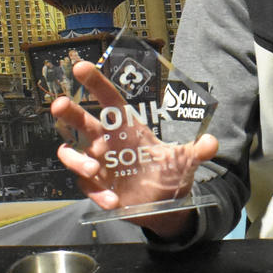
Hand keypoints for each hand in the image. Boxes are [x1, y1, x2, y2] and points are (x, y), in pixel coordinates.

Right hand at [51, 60, 217, 213]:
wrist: (163, 204)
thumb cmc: (169, 173)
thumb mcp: (185, 160)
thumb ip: (197, 151)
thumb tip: (212, 142)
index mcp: (126, 127)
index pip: (108, 100)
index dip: (95, 83)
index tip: (80, 67)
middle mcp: (107, 142)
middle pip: (81, 122)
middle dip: (69, 112)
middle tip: (60, 104)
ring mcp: (99, 164)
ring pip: (73, 155)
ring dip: (76, 160)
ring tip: (92, 169)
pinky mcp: (97, 186)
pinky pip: (88, 187)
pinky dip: (98, 193)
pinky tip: (112, 200)